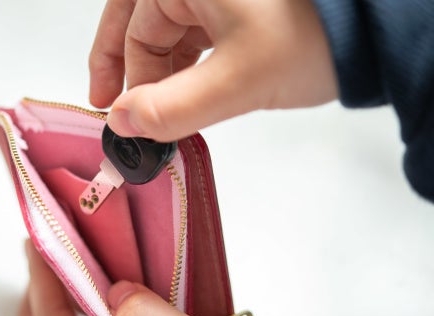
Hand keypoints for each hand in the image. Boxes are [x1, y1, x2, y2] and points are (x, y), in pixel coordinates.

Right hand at [89, 0, 337, 140]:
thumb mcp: (237, 80)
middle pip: (142, 22)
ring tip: (159, 113)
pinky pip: (196, 30)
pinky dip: (187, 62)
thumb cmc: (314, 37)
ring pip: (169, 28)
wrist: (378, 29)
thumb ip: (172, 108)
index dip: (123, 79)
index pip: (134, 29)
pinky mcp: (238, 4)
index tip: (119, 119)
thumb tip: (123, 124)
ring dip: (161, 70)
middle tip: (117, 111)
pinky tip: (188, 90)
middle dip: (132, 70)